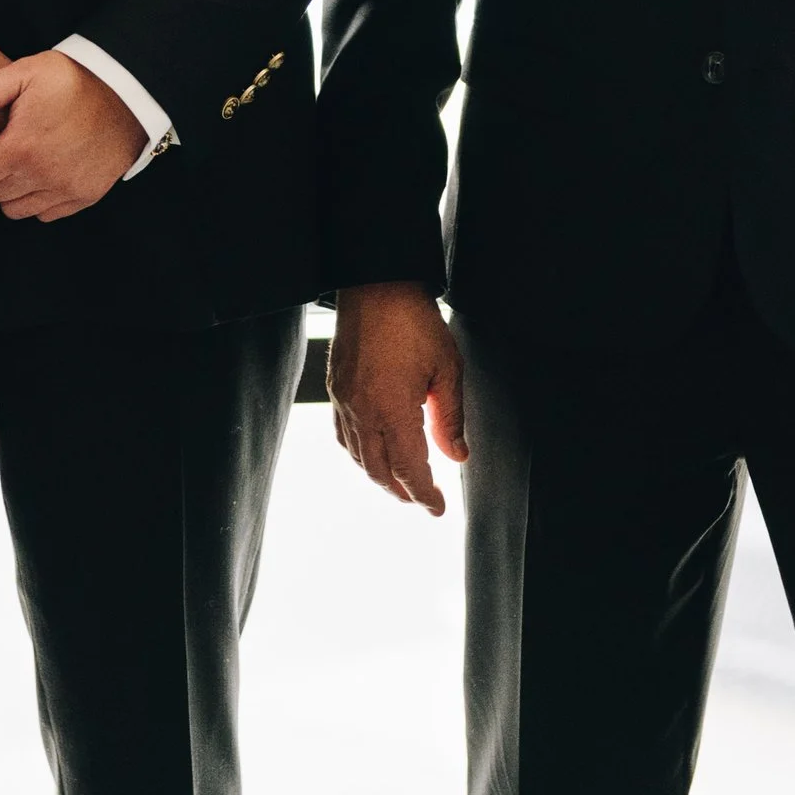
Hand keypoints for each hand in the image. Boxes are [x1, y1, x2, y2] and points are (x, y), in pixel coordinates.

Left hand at [0, 51, 145, 220]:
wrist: (129, 92)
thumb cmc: (74, 78)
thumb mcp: (23, 72)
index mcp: (20, 148)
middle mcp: (42, 176)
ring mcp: (65, 189)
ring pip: (14, 208)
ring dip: (2, 191)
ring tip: (6, 164)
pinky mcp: (85, 195)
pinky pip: (44, 212)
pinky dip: (31, 200)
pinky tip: (33, 175)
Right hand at [329, 280, 467, 514]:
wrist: (375, 286)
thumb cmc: (414, 322)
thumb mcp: (447, 369)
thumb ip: (451, 418)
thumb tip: (458, 456)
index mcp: (393, 410)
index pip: (410, 469)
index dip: (425, 494)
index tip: (438, 508)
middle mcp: (363, 412)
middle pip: (380, 471)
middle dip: (402, 492)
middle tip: (422, 501)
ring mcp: (345, 402)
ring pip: (358, 457)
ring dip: (380, 477)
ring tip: (400, 484)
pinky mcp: (336, 390)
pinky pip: (344, 436)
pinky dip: (359, 454)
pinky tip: (373, 454)